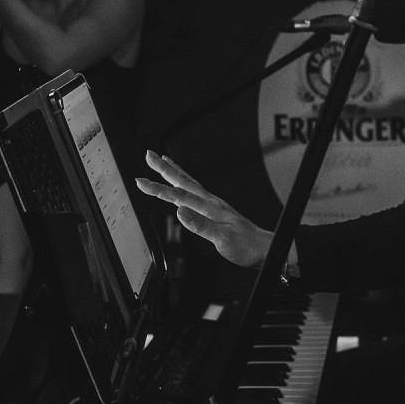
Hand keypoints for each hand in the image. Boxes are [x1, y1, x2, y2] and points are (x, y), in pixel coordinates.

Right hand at [134, 150, 271, 268]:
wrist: (264, 248)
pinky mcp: (215, 211)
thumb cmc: (246, 246)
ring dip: (174, 172)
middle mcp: (211, 202)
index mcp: (210, 208)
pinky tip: (182, 185)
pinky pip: (195, 192)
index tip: (140, 181)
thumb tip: (179, 212)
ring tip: (162, 161)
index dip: (158, 188)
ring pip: (189, 184)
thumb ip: (200, 225)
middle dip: (164, 169)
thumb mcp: (222, 239)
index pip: (178, 196)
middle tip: (148, 155)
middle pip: (183, 181)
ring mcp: (213, 205)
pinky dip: (185, 184)